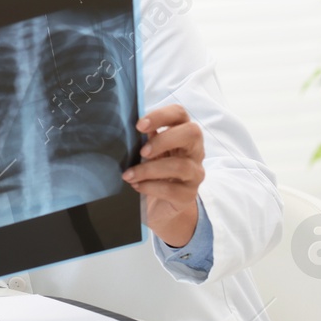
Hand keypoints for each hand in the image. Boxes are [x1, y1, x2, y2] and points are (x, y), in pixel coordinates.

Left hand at [122, 104, 204, 247]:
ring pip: (180, 165)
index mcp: (182, 134)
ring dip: (149, 169)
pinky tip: (137, 186)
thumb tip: (125, 127)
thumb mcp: (148, 151)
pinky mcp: (189, 194)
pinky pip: (172, 189)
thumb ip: (144, 138)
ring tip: (128, 175)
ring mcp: (195, 173)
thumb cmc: (153, 171)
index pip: (180, 113)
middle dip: (164, 140)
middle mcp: (195, 150)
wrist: (161, 206)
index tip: (139, 125)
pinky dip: (150, 187)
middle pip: (192, 133)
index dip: (161, 115)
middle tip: (142, 151)